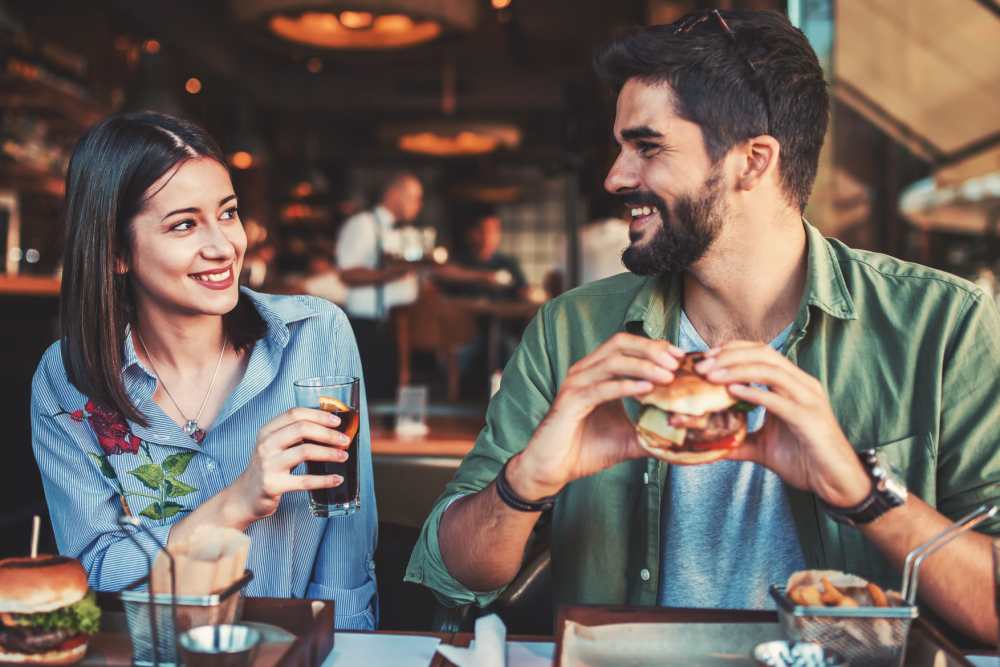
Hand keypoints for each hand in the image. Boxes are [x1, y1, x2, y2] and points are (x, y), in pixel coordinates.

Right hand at [228, 408, 351, 522]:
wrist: (244, 496)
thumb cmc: (267, 468)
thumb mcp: (275, 446)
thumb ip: (295, 435)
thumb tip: (331, 428)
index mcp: (267, 431)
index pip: (295, 413)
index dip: (319, 415)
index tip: (337, 421)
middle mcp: (266, 444)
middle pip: (302, 428)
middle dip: (328, 433)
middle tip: (345, 440)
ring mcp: (268, 464)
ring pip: (305, 451)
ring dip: (329, 453)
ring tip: (343, 456)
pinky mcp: (273, 485)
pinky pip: (304, 481)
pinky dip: (324, 480)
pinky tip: (337, 479)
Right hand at [510, 333, 683, 499]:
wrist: (553, 469)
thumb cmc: (585, 450)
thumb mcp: (627, 438)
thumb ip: (651, 431)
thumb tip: (682, 435)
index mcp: (597, 373)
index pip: (628, 346)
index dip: (655, 346)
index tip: (681, 357)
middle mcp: (585, 371)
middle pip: (620, 344)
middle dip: (651, 348)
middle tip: (677, 362)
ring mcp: (576, 384)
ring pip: (612, 361)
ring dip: (644, 365)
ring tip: (668, 375)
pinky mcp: (571, 402)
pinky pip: (602, 387)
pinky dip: (626, 385)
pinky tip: (647, 389)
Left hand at [695, 342, 870, 506]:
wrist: (835, 482)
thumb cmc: (804, 460)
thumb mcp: (762, 446)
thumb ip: (738, 439)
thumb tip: (708, 443)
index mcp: (792, 384)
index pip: (761, 352)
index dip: (732, 350)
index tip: (705, 359)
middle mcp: (802, 384)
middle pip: (763, 354)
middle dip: (729, 356)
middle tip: (702, 367)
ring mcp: (807, 399)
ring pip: (770, 370)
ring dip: (737, 369)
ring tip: (711, 377)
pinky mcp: (809, 418)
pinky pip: (778, 399)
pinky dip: (754, 392)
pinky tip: (733, 392)